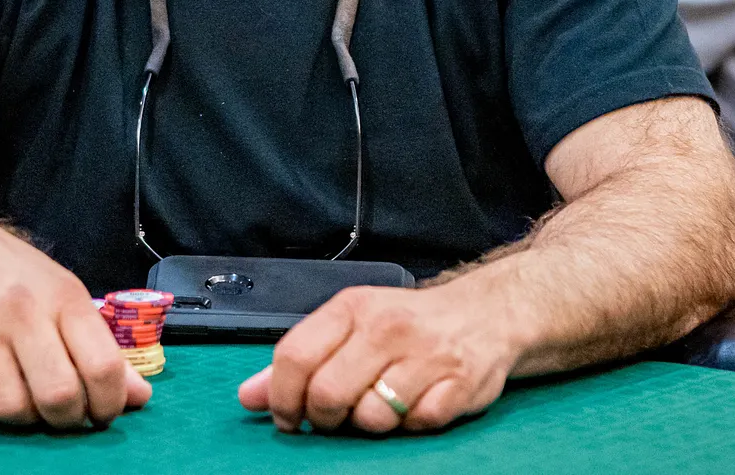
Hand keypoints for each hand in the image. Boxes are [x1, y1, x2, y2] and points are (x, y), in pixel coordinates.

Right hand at [0, 212, 151, 427]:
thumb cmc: (17, 275)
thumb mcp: (66, 296)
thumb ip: (102, 347)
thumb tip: (140, 397)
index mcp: (64, 298)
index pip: (102, 366)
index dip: (110, 403)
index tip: (104, 412)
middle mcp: (23, 311)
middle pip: (58, 395)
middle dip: (67, 419)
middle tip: (64, 413)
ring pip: (10, 407)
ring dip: (24, 416)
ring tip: (26, 398)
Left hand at [237, 276, 517, 433]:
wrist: (486, 314)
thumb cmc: (407, 324)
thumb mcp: (350, 327)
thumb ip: (299, 360)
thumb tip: (249, 397)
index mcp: (352, 308)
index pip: (295, 355)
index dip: (282, 397)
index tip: (287, 416)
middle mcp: (387, 327)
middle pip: (328, 394)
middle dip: (324, 418)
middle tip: (334, 417)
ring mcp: (426, 356)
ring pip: (372, 417)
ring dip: (370, 423)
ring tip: (381, 403)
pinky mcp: (459, 385)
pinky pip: (417, 425)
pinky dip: (411, 425)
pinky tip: (416, 403)